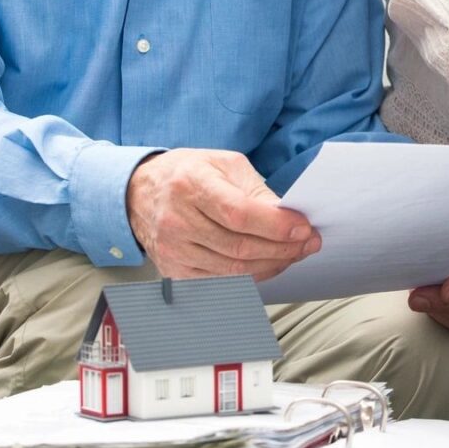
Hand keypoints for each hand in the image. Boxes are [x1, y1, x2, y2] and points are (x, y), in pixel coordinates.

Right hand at [125, 149, 319, 280]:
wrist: (140, 192)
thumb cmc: (188, 173)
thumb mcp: (224, 165)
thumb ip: (256, 191)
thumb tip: (289, 217)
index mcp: (191, 185)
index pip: (239, 214)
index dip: (276, 225)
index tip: (304, 228)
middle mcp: (177, 220)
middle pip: (240, 246)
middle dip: (283, 248)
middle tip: (309, 243)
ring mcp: (173, 250)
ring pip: (233, 269)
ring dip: (272, 264)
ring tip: (294, 253)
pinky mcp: (173, 271)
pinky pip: (221, 282)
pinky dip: (251, 277)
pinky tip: (268, 264)